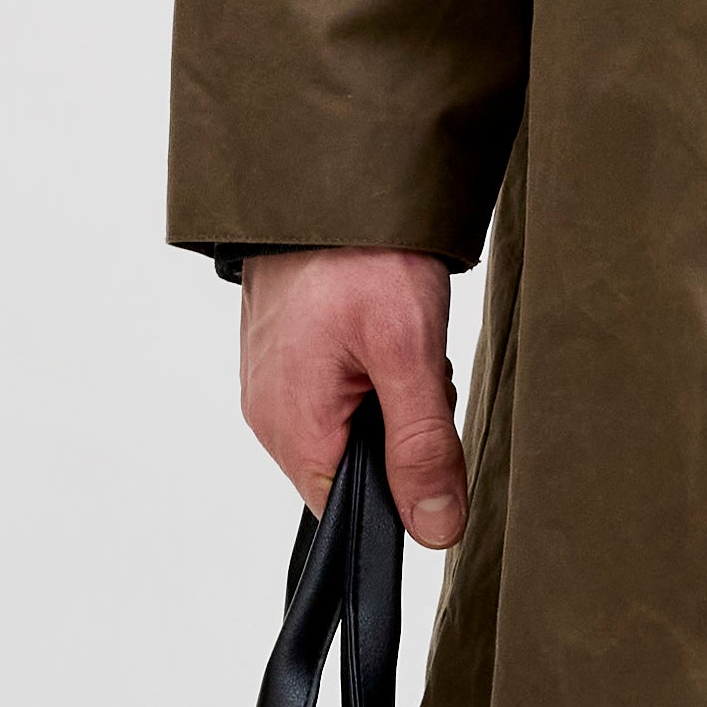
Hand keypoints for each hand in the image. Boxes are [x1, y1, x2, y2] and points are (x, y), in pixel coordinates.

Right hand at [236, 247, 469, 546]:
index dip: (402, 488)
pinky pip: (337, 393)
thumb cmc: (359, 256)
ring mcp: (273, 383)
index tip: (427, 436)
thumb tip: (436, 530)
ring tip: (400, 341)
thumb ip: (422, 448)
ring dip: (391, 399)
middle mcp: (270, 415)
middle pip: (354, 470)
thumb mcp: (408, 353)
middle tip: (418, 373)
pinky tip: (382, 331)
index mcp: (293, 428)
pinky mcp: (284, 355)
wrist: (325, 177)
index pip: (350, 513)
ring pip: (351, 429)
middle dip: (402, 435)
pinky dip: (373, 371)